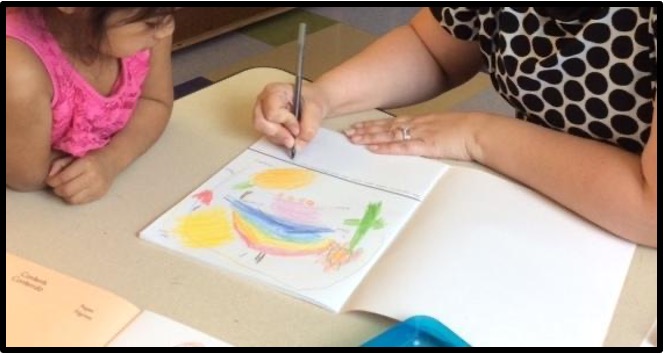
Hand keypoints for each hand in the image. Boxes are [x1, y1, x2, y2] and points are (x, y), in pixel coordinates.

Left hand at [45, 151, 117, 203]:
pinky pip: (80, 202)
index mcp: (86, 164)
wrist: (112, 162)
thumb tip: (50, 178)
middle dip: (57, 189)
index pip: (64, 177)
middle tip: (56, 186)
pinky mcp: (99, 195)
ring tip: (65, 189)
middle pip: (67, 190)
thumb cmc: (89, 157)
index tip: (49, 180)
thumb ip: (58, 164)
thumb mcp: (73, 156)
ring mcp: (98, 187)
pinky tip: (73, 192)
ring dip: (64, 195)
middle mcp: (93, 176)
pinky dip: (73, 198)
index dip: (52, 181)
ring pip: (72, 199)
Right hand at [253, 82, 326, 150]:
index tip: (298, 128)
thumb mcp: (316, 109)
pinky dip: (279, 140)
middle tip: (293, 141)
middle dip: (279, 134)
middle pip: (261, 123)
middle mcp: (263, 101)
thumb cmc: (311, 99)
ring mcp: (262, 113)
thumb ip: (309, 127)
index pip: (272, 111)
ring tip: (294, 137)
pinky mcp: (265, 124)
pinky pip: (267, 136)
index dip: (285, 122)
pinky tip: (290, 136)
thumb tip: (298, 145)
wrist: (312, 102)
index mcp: (274, 91)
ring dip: (280, 138)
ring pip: (264, 132)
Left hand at [343, 112, 483, 160]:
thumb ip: (432, 132)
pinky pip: (402, 147)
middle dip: (366, 130)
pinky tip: (372, 148)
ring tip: (353, 139)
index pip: (393, 122)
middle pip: (386, 127)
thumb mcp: (446, 128)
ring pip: (389, 135)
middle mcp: (417, 125)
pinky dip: (386, 147)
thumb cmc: (469, 131)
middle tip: (348, 132)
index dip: (374, 125)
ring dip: (370, 137)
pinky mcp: (426, 145)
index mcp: (423, 121)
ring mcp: (420, 134)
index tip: (359, 126)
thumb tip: (425, 139)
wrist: (481, 131)